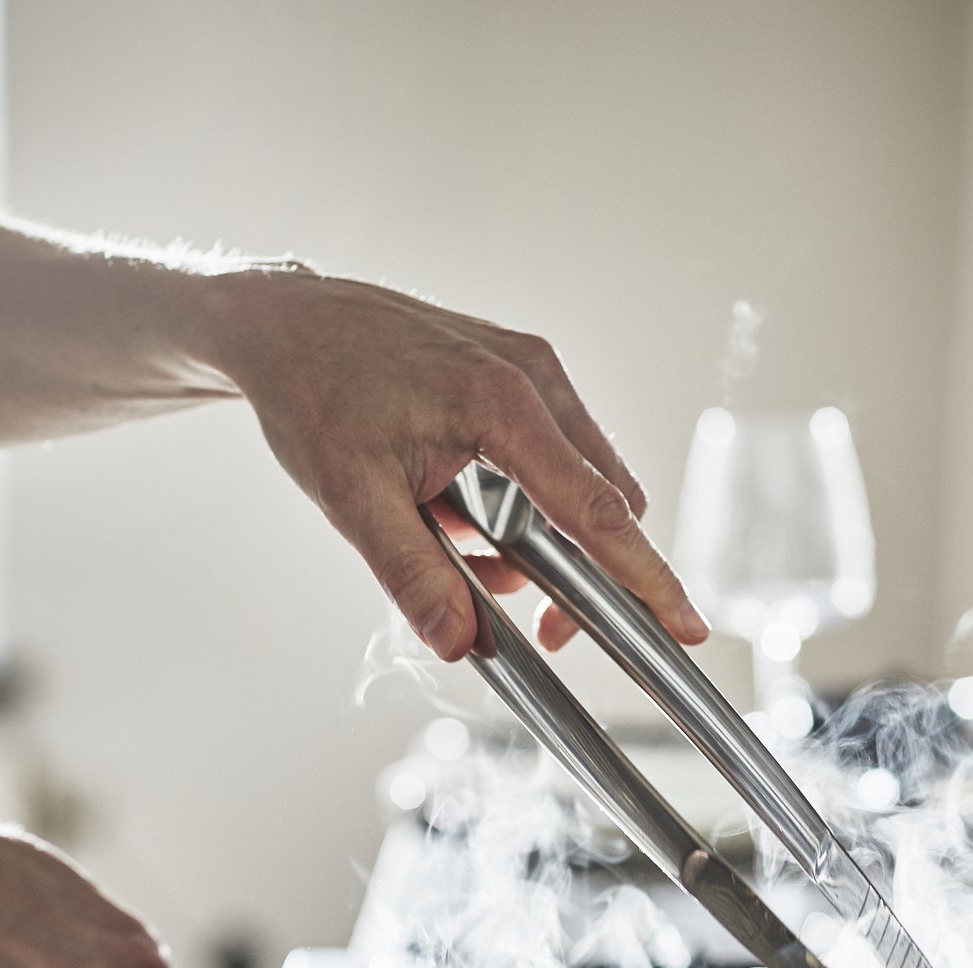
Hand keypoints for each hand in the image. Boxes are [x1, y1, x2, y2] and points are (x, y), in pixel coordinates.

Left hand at [201, 267, 709, 658]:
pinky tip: (459, 508)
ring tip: (456, 540)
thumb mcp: (349, 495)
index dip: (646, 578)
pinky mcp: (519, 375)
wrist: (287, 321)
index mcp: (502, 404)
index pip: (597, 511)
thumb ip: (411, 573)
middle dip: (579, 572)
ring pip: (581, 483)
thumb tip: (460, 640)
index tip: (685, 624)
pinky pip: (553, 457)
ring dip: (540, 536)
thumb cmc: (315, 390)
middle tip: (536, 621)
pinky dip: (524, 502)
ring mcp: (531, 371)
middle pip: (605, 503)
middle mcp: (535, 379)